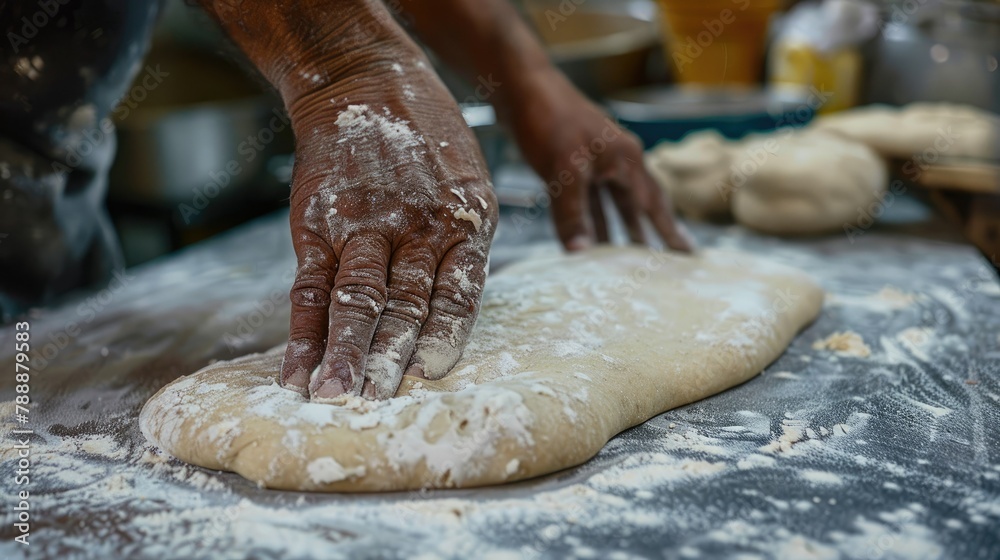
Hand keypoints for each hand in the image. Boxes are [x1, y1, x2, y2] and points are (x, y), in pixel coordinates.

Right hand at [278, 59, 496, 400]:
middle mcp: (415, 226)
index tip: (431, 371)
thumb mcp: (469, 183)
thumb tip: (452, 317)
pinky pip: (310, 284)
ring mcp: (364, 224)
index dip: (444, 332)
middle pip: (405, 302)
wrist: (365, 80)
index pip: (458, 289)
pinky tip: (297, 368)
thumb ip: (462, 246)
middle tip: (378, 404)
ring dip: (344, 352)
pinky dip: (302, 331)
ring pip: (356, 298)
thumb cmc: (427, 140)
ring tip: (334, 397)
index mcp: (464, 221)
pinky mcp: (318, 222)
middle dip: (390, 357)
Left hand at [501, 70, 692, 251]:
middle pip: (637, 205)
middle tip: (660, 264)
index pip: (653, 204)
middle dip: (646, 234)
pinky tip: (585, 236)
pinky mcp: (571, 163)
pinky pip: (588, 198)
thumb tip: (580, 252)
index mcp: (626, 160)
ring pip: (611, 203)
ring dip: (615, 230)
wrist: (519, 86)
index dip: (668, 231)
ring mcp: (594, 161)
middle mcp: (616, 160)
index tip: (686, 255)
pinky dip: (589, 218)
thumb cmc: (548, 118)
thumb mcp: (564, 170)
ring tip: (621, 260)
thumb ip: (572, 213)